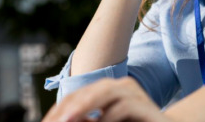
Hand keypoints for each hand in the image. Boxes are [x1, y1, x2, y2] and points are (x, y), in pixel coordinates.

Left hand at [42, 77, 172, 121]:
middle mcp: (120, 86)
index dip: (59, 109)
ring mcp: (134, 93)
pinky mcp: (145, 105)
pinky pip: (123, 106)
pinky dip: (108, 117)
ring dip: (84, 106)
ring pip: (104, 92)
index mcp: (107, 91)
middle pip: (87, 91)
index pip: (77, 95)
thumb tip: (63, 120)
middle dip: (68, 107)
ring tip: (67, 120)